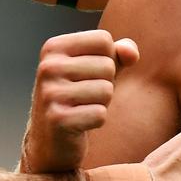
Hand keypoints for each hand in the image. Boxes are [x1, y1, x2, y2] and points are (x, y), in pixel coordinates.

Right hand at [19, 30, 139, 172]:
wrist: (51, 141)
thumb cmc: (79, 96)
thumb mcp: (98, 68)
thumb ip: (119, 52)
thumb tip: (132, 54)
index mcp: (53, 47)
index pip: (103, 40)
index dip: (107, 59)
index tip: (88, 74)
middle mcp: (48, 67)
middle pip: (107, 65)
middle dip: (106, 83)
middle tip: (85, 96)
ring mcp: (50, 93)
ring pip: (107, 90)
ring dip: (102, 103)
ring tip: (82, 108)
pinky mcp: (58, 119)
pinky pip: (100, 114)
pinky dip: (97, 120)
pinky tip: (80, 123)